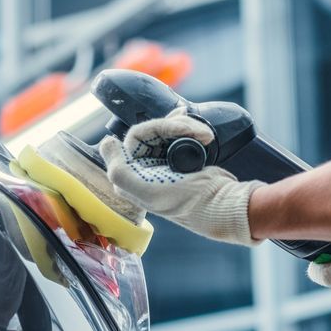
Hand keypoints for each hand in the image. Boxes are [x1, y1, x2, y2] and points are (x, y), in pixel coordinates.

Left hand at [95, 108, 261, 244]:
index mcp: (132, 177)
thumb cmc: (185, 202)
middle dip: (174, 126)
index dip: (152, 128)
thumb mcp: (146, 191)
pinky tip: (202, 131)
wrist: (222, 205)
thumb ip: (119, 169)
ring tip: (204, 135)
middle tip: (195, 131)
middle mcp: (145, 169)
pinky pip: (181, 133)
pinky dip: (191, 128)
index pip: (134, 139)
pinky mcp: (182, 158)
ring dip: (186, 127)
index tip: (172, 128)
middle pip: (152, 131)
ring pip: (168, 129)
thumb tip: (107, 142)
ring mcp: (164, 162)